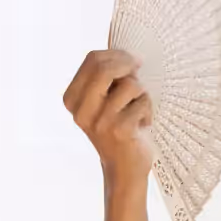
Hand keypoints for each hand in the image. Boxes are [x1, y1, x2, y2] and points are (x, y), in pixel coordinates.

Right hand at [63, 49, 153, 181]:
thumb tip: (127, 52)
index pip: (92, 60)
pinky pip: (143, 102)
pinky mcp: (119, 131)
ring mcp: (99, 121)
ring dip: (142, 93)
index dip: (116, 54)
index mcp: (72, 98)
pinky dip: (148, 109)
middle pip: (105, 68)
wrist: (124, 167)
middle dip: (129, 64)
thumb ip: (108, 77)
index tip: (132, 61)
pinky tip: (142, 125)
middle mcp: (81, 110)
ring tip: (138, 109)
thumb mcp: (105, 100)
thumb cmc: (119, 127)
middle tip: (140, 70)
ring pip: (130, 85)